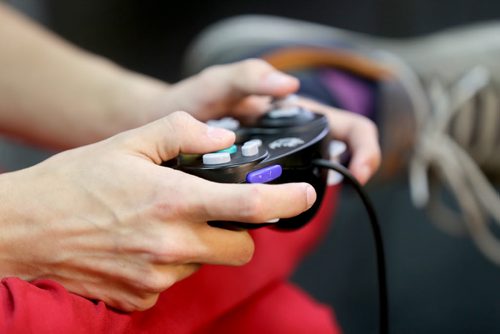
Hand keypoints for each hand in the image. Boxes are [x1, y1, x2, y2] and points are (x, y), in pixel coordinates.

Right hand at [0, 112, 314, 311]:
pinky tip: (140, 246)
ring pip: (206, 265)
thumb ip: (182, 132)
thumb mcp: (129, 142)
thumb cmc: (75, 181)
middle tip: (218, 213)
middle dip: (241, 232)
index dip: (287, 200)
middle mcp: (172, 244)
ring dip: (198, 246)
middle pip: (241, 249)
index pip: (251, 204)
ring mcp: (157, 277)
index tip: (305, 195)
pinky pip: (173, 282)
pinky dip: (169, 264)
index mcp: (174, 200)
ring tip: (162, 224)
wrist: (25, 227)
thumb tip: (223, 138)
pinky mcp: (140, 297)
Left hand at [147, 60, 379, 183]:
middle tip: (321, 192)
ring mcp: (275, 160)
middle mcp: (290, 137)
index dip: (364, 148)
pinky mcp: (257, 180)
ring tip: (295, 202)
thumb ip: (250, 76)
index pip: (348, 127)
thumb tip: (291, 87)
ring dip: (316, 190)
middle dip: (345, 173)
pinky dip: (286, 201)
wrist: (161, 125)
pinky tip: (272, 210)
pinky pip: (282, 192)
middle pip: (338, 154)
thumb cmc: (192, 98)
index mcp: (293, 112)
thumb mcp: (220, 82)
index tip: (357, 173)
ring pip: (310, 177)